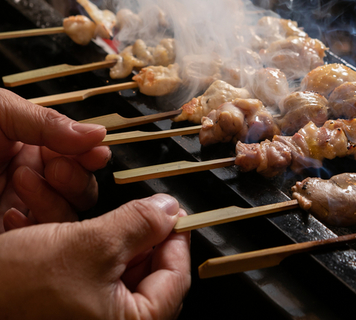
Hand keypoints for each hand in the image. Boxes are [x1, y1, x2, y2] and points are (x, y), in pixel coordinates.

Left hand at [0, 88, 110, 231]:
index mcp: (34, 146)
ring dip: (53, 202)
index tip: (96, 155)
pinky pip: (37, 241)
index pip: (81, 158)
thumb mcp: (1, 113)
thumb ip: (48, 122)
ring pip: (65, 218)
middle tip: (56, 167)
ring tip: (22, 179)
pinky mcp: (9, 238)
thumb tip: (98, 133)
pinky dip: (32, 228)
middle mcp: (33, 178)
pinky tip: (10, 212)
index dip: (92, 157)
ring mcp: (20, 207)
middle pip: (83, 192)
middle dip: (76, 181)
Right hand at [0, 194, 191, 319]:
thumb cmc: (16, 291)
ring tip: (97, 221)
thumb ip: (140, 224)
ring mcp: (95, 319)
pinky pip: (95, 275)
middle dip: (140, 236)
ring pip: (121, 270)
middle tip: (139, 211)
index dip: (176, 237)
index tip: (172, 211)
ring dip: (111, 238)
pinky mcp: (75, 310)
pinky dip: (90, 251)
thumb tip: (168, 210)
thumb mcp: (91, 245)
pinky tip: (71, 233)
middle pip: (150, 273)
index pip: (176, 277)